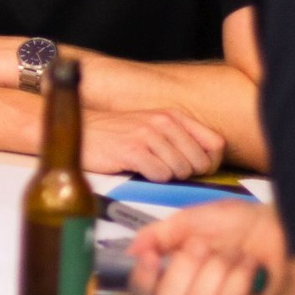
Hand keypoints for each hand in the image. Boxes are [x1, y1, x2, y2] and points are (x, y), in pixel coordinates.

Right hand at [81, 108, 225, 180]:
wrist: (78, 131)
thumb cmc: (116, 135)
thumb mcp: (152, 129)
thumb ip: (180, 140)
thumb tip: (207, 164)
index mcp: (172, 116)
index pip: (216, 144)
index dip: (210, 163)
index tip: (194, 169)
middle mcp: (163, 122)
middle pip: (199, 162)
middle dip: (185, 173)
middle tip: (162, 169)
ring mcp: (147, 135)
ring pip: (180, 171)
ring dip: (165, 176)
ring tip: (145, 167)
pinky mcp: (132, 150)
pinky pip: (159, 174)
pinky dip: (149, 178)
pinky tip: (135, 169)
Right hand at [127, 200, 285, 294]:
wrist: (277, 224)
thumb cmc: (234, 223)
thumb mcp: (189, 220)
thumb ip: (157, 235)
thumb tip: (131, 252)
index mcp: (172, 275)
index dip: (141, 279)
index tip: (150, 256)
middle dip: (184, 268)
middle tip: (201, 244)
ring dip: (218, 267)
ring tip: (234, 251)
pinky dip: (239, 275)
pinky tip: (250, 262)